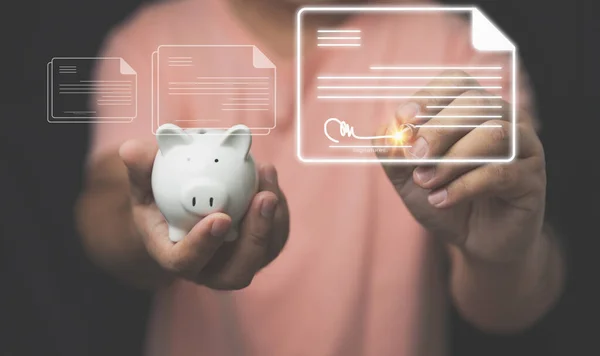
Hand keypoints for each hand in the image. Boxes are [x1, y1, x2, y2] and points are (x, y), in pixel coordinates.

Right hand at [119, 139, 289, 289]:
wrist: (183, 209)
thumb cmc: (159, 198)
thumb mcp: (144, 184)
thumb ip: (140, 169)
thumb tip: (132, 150)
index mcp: (174, 256)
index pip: (186, 262)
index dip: (203, 245)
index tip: (220, 217)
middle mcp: (208, 268)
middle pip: (236, 271)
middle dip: (255, 237)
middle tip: (263, 198)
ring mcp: (236, 261)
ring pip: (263, 253)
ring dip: (272, 218)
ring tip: (267, 177)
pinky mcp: (259, 249)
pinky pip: (276, 235)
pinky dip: (279, 208)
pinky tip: (269, 176)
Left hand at [376, 70, 545, 263]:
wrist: (472, 239)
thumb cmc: (441, 195)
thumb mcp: (405, 174)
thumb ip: (393, 149)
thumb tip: (389, 128)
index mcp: (472, 107)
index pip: (456, 82)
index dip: (428, 96)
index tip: (403, 119)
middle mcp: (503, 118)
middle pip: (475, 104)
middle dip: (438, 131)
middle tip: (414, 158)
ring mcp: (524, 146)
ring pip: (493, 134)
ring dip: (452, 160)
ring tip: (426, 183)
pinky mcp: (532, 178)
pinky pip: (502, 172)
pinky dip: (464, 186)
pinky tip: (441, 200)